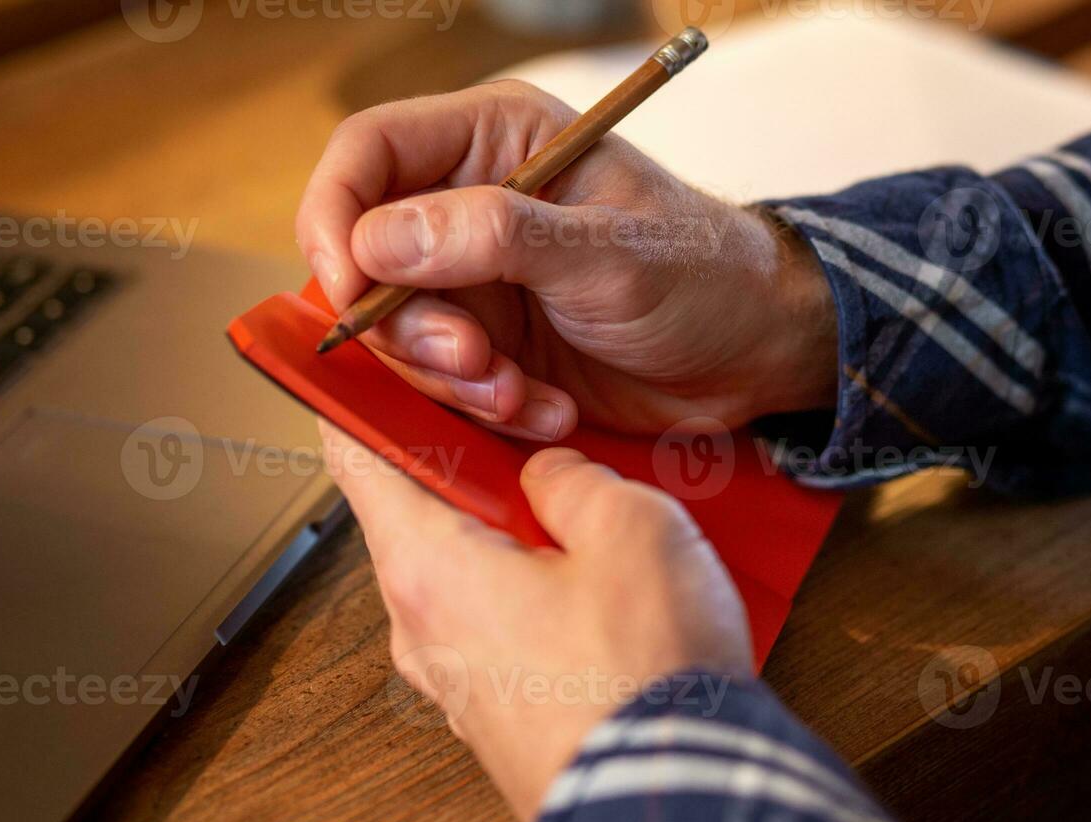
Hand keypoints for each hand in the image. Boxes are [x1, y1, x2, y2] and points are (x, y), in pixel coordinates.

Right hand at [296, 80, 837, 441]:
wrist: (755, 354)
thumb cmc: (704, 276)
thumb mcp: (606, 253)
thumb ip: (494, 236)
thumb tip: (377, 239)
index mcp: (493, 142)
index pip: (365, 155)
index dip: (335, 220)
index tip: (349, 292)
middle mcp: (469, 206)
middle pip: (365, 259)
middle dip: (408, 327)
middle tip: (474, 361)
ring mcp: (476, 282)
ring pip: (398, 334)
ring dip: (451, 380)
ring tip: (521, 394)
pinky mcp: (491, 346)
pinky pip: (443, 385)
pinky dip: (484, 409)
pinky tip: (546, 410)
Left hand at [321, 421, 751, 821]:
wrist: (673, 812)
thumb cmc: (643, 676)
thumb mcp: (632, 529)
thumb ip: (574, 479)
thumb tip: (547, 476)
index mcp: (425, 565)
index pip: (355, 453)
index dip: (365, 394)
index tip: (385, 360)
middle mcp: (418, 629)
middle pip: (413, 513)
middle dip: (468, 465)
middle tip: (532, 434)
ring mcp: (451, 683)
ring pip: (460, 573)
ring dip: (507, 534)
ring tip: (584, 515)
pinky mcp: (492, 720)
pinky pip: (492, 629)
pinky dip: (526, 593)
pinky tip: (595, 588)